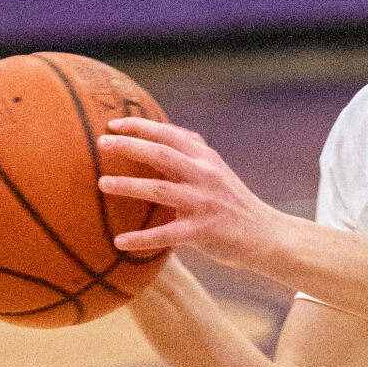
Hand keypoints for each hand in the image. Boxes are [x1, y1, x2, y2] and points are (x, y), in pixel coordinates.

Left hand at [97, 118, 287, 270]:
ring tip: (102, 184)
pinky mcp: (203, 230)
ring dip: (128, 186)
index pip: (169, 134)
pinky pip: (166, 234)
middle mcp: (204, 175)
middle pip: (161, 154)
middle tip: (101, 144)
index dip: (140, 126)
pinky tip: (119, 242)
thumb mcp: (216, 171)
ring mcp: (203, 202)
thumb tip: (156, 138)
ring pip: (159, 190)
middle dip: (129, 146)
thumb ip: (189, 156)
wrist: (266, 235)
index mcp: (205, 158)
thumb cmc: (233, 203)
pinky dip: (141, 238)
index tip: (113, 125)